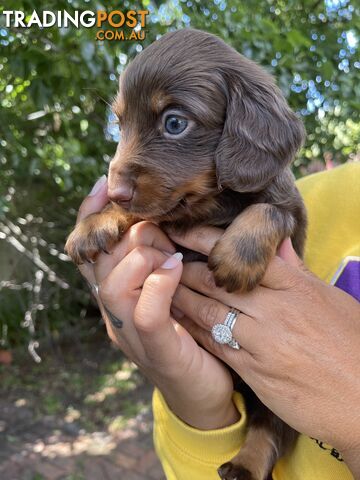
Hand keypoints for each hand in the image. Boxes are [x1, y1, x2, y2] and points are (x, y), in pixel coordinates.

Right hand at [72, 177, 238, 429]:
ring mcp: (132, 334)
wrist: (206, 392)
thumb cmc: (194, 332)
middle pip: (98, 263)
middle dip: (127, 235)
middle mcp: (116, 313)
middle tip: (160, 231)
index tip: (104, 186)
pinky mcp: (157, 351)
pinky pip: (145, 313)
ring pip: (112, 287)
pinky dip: (158, 285)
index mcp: (118, 295)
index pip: (90, 252)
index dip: (91, 218)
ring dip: (141, 259)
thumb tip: (176, 217)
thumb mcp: (177, 289)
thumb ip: (168, 257)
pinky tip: (176, 268)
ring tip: (169, 255)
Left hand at [169, 226, 359, 473]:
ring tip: (160, 284)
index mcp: (297, 287)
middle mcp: (277, 310)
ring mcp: (264, 342)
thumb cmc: (352, 345)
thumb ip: (298, 271)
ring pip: (210, 311)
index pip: (245, 255)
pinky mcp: (255, 371)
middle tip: (161, 256)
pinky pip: (216, 345)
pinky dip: (193, 330)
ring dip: (182, 296)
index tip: (183, 231)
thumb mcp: (331, 300)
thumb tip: (278, 244)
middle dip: (187, 267)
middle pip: (220, 281)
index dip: (208, 240)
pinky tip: (176, 321)